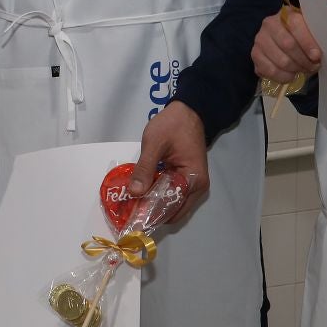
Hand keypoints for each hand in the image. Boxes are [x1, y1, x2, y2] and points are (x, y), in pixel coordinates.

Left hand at [130, 101, 207, 223]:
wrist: (187, 111)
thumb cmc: (173, 125)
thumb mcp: (154, 144)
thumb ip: (145, 168)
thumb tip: (134, 193)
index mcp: (194, 180)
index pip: (172, 207)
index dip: (151, 212)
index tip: (131, 215)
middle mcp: (197, 188)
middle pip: (173, 210)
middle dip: (151, 211)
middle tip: (128, 211)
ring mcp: (193, 185)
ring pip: (171, 204)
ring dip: (154, 204)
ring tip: (132, 204)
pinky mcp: (186, 180)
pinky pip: (171, 194)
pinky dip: (157, 195)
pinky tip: (142, 192)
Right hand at [252, 8, 320, 82]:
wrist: (284, 36)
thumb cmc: (301, 33)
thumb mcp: (310, 28)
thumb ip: (316, 35)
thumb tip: (318, 53)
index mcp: (286, 14)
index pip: (295, 26)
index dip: (307, 43)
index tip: (317, 56)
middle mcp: (269, 25)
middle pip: (288, 45)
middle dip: (304, 59)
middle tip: (313, 66)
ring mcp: (260, 40)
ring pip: (280, 61)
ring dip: (296, 69)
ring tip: (304, 70)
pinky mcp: (255, 55)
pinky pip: (270, 71)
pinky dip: (283, 77)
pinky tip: (291, 75)